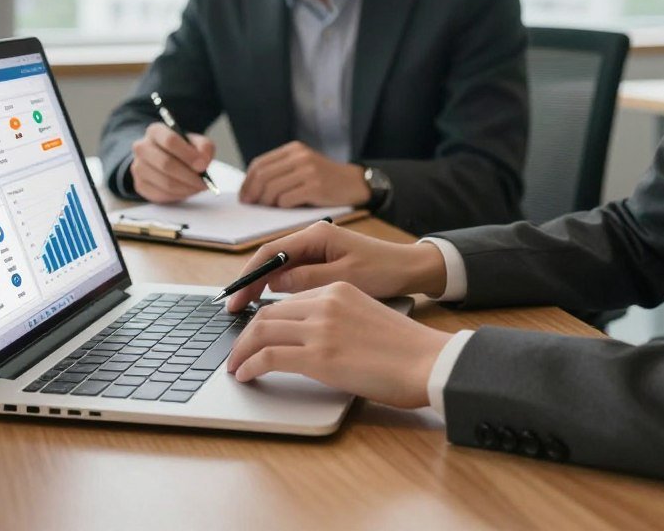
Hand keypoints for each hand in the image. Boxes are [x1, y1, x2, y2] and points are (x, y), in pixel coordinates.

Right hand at [129, 122, 214, 202]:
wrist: (165, 158)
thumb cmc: (182, 149)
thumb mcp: (196, 142)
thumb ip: (204, 147)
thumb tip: (202, 162)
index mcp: (155, 131)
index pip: (170, 140)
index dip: (188, 154)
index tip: (202, 165)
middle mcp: (142, 147)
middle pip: (166, 164)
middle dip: (189, 176)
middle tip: (204, 182)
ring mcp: (138, 167)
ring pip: (165, 182)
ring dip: (186, 188)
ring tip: (198, 187)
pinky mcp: (140, 185)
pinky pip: (162, 194)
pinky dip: (179, 195)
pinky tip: (187, 190)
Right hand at [224, 219, 446, 311]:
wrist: (412, 269)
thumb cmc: (384, 271)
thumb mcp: (345, 279)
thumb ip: (307, 280)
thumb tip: (274, 284)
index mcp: (317, 234)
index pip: (271, 251)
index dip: (250, 275)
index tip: (236, 298)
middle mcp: (314, 237)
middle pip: (271, 258)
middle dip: (251, 283)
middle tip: (233, 310)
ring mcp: (319, 248)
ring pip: (281, 267)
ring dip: (263, 287)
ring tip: (246, 312)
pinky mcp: (325, 261)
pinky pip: (295, 273)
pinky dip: (280, 289)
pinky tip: (273, 307)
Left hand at [226, 282, 451, 408]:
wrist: (427, 361)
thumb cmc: (405, 349)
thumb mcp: (365, 316)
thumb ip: (336, 318)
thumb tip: (311, 338)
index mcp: (338, 290)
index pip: (287, 301)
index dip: (263, 319)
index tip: (253, 334)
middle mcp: (325, 302)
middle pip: (268, 314)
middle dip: (246, 335)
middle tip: (236, 352)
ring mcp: (321, 328)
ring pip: (262, 332)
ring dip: (242, 351)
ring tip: (236, 366)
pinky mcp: (319, 357)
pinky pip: (268, 357)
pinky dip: (250, 365)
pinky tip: (246, 375)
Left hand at [239, 141, 368, 207]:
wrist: (355, 183)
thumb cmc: (325, 179)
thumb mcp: (303, 166)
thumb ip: (281, 172)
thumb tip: (251, 190)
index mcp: (293, 150)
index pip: (260, 164)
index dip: (247, 182)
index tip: (244, 196)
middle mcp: (300, 157)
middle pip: (263, 176)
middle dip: (253, 194)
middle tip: (251, 206)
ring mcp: (308, 171)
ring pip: (272, 189)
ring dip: (266, 203)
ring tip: (269, 209)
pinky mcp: (316, 187)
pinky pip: (286, 199)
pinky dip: (281, 207)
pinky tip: (285, 209)